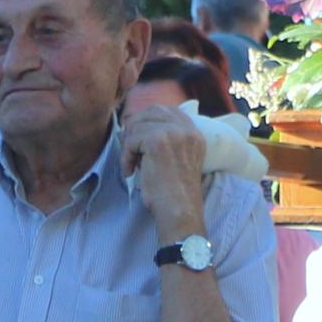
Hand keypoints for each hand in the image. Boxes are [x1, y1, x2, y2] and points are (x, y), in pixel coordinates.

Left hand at [119, 99, 209, 235]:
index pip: (169, 110)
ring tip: (132, 165)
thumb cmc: (174, 193)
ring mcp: (174, 133)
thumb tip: (133, 126)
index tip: (139, 139)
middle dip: (136, 127)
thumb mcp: (177, 161)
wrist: (178, 210)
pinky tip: (129, 171)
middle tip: (131, 150)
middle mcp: (187, 130)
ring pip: (138, 125)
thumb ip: (166, 141)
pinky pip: (132, 139)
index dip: (148, 120)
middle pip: (151, 111)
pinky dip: (126, 156)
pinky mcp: (158, 141)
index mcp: (195, 134)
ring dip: (129, 145)